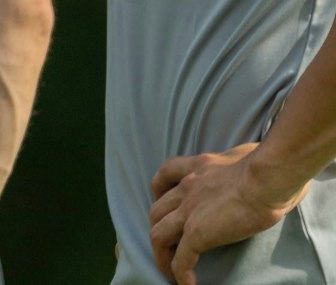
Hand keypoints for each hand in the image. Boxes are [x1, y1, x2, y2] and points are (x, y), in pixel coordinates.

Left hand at [148, 143, 303, 283]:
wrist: (267, 177)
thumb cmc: (268, 165)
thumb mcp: (245, 154)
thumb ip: (242, 160)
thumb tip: (257, 163)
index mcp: (198, 167)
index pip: (165, 175)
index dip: (160, 191)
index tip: (165, 203)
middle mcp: (186, 188)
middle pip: (157, 211)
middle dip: (158, 228)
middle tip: (169, 244)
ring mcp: (188, 211)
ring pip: (159, 236)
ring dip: (162, 255)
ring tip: (170, 271)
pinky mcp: (197, 233)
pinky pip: (181, 258)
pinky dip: (180, 272)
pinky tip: (188, 284)